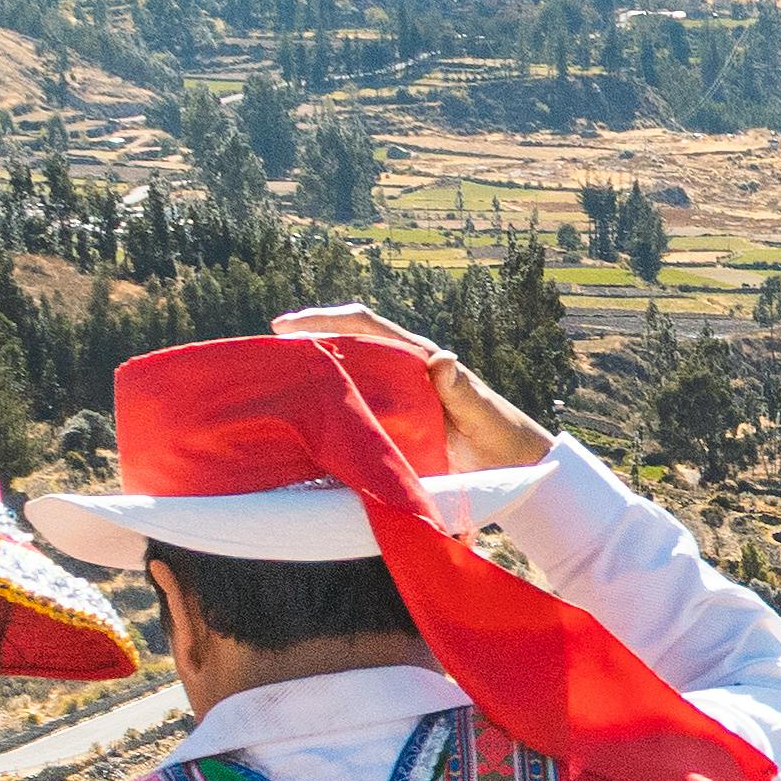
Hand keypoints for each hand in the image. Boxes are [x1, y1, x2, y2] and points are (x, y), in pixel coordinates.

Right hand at [271, 302, 551, 472]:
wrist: (514, 461)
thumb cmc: (501, 431)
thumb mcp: (481, 410)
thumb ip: (462, 388)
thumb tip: (443, 359)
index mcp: (419, 357)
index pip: (365, 325)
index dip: (326, 319)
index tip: (288, 326)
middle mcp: (403, 368)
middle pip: (346, 342)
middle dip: (307, 340)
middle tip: (266, 351)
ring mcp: (397, 392)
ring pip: (346, 372)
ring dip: (314, 372)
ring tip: (274, 381)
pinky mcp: (396, 418)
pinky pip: (357, 406)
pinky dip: (332, 407)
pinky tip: (307, 421)